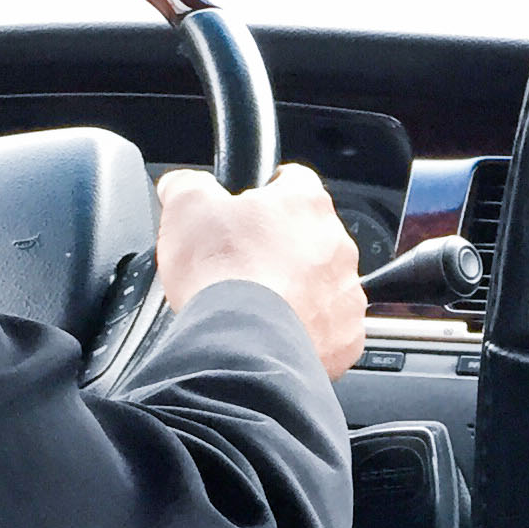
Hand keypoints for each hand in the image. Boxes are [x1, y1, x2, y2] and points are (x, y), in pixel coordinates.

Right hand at [155, 163, 365, 376]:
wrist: (245, 346)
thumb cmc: (223, 276)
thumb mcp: (185, 208)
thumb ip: (187, 185)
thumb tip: (182, 184)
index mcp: (305, 203)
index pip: (292, 181)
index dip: (264, 193)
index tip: (248, 209)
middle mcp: (337, 243)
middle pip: (308, 236)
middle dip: (279, 248)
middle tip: (243, 266)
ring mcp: (346, 291)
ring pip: (322, 283)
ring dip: (297, 289)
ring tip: (259, 305)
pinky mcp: (347, 335)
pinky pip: (329, 326)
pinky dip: (308, 329)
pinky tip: (277, 334)